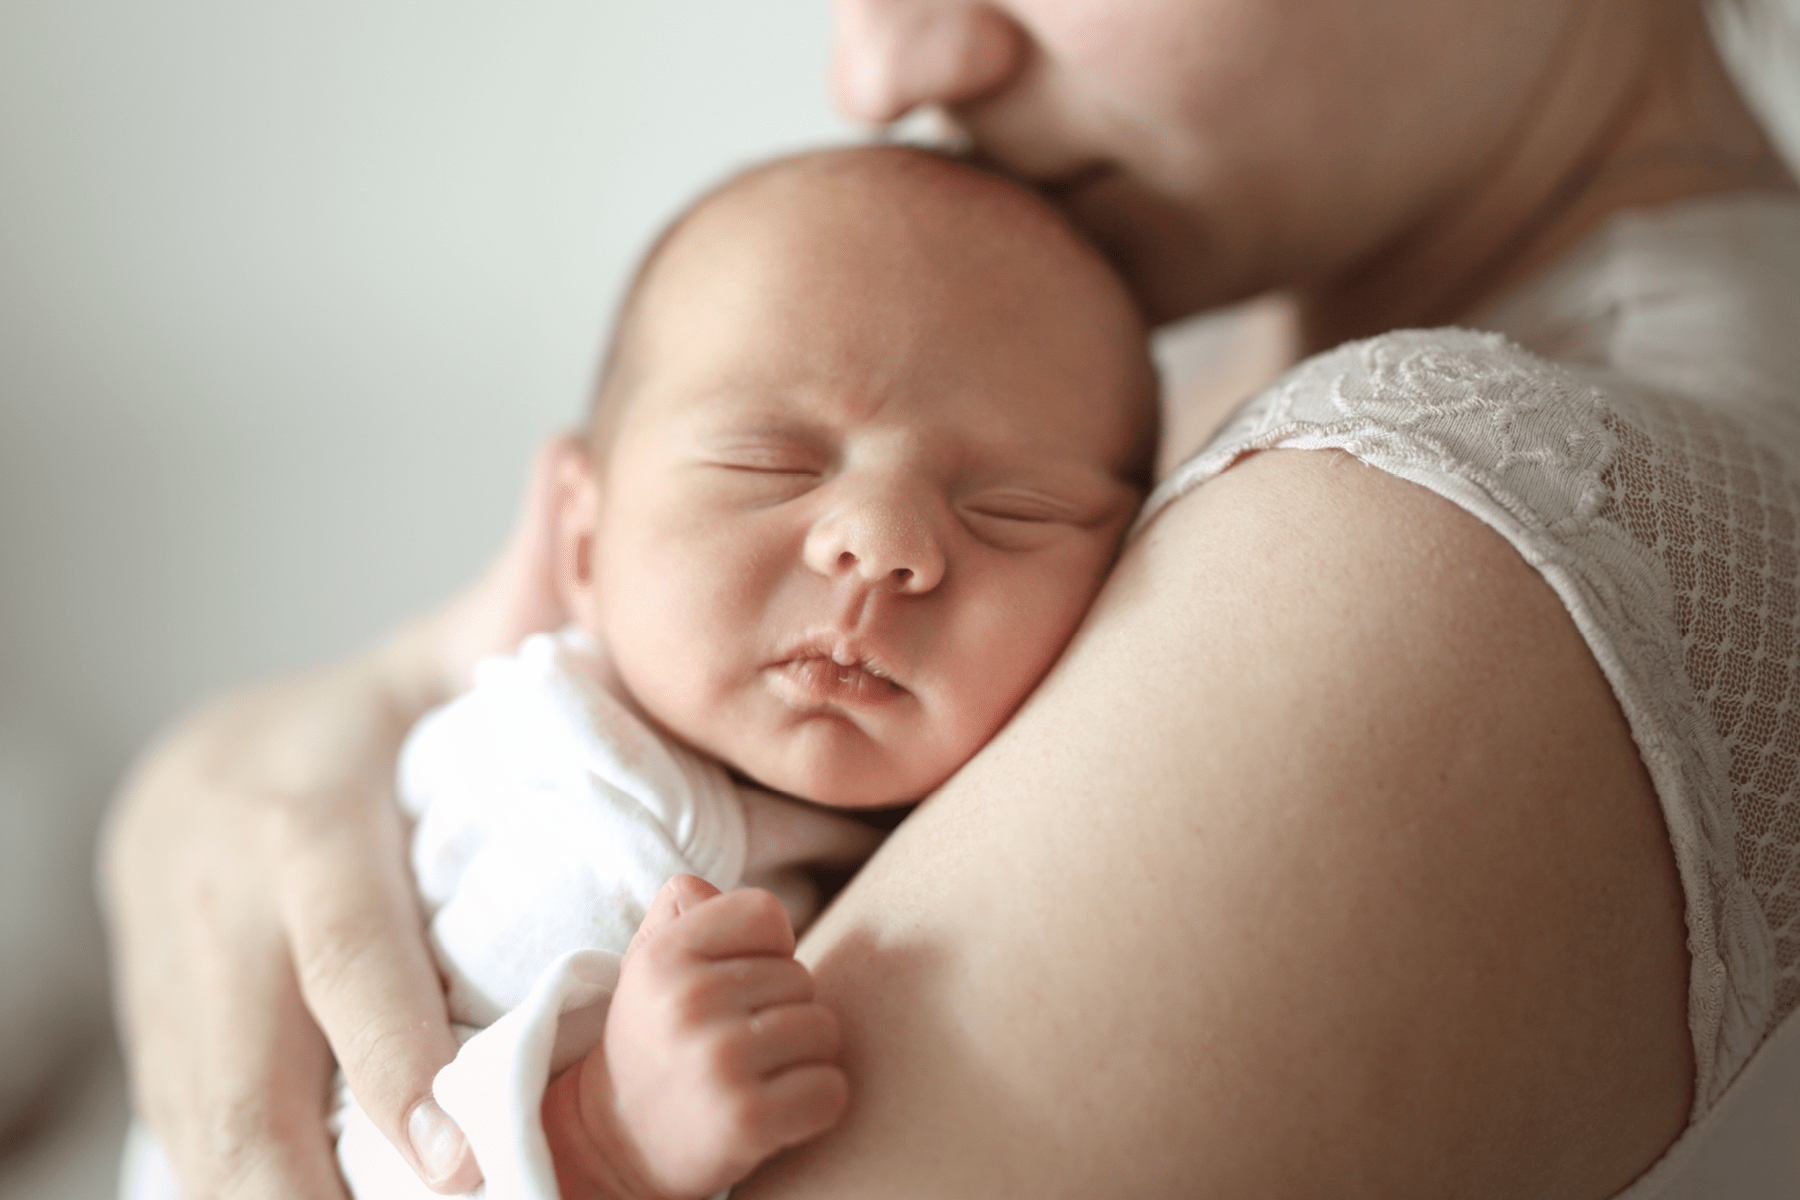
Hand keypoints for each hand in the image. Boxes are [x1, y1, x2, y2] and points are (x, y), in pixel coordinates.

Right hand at [100, 434, 585, 1197]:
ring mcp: (176, 991)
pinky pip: (197, 1145)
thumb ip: (515, 595)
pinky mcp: (162, 1049)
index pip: (338, 939)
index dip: (386, 1040)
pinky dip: (256, 1196)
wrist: (186, 782)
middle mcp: (219, 913)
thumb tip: (583, 462)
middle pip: (249, 1070)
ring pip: (210, 1130)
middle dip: (325, 1171)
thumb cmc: (344, 734)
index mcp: (295, 818)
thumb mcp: (422, 662)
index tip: (450, 1135)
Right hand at [544, 877, 848, 1199]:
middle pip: (801, 977)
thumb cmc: (655, 1039)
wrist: (616, 1143)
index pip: (767, 912)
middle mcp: (688, 1002)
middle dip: (783, 1010)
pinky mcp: (747, 1119)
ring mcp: (718, 1061)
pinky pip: (831, 1089)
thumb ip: (685, 910)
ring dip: (803, 1057)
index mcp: (664, 954)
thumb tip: (710, 889)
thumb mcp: (649, 964)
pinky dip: (817, 1103)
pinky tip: (775, 1111)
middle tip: (737, 1042)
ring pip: (824, 1029)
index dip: (766, 949)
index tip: (737, 984)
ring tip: (755, 1075)